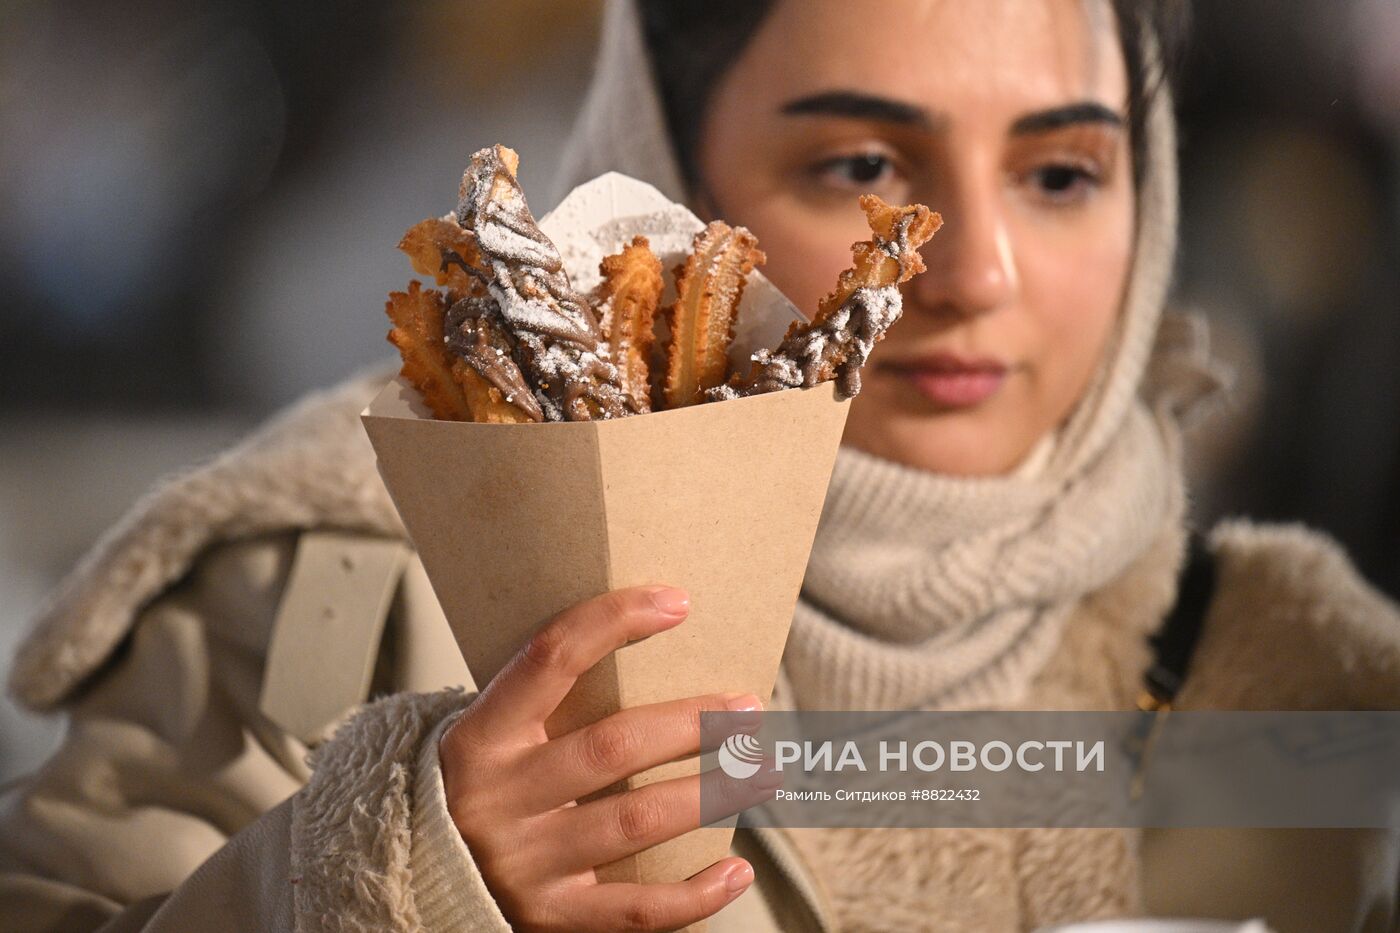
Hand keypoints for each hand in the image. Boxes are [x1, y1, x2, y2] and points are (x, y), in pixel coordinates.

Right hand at [439, 586, 771, 931]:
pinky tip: (737, 871)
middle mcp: (497, 798)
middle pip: (614, 747)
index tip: (677, 603)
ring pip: (636, 822)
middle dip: (693, 724)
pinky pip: (636, 910)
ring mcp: (523, 864)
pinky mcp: (549, 918)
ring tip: (763, 771)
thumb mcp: (490, 736)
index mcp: (480, 735)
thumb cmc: (477, 790)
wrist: (410, 878)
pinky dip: (695, 895)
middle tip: (747, 709)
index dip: (614, 622)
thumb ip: (549, 705)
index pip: (550, 658)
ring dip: (713, 793)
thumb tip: (654, 648)